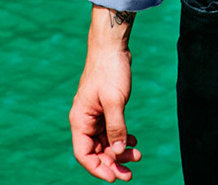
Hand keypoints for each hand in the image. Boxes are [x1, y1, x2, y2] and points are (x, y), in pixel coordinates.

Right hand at [70, 49, 140, 181]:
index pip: (84, 154)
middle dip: (112, 162)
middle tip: (131, 173)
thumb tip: (117, 151)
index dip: (98, 168)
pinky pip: (111, 129)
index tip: (114, 177)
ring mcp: (95, 114)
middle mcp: (85, 119)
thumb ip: (116, 126)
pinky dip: (122, 136)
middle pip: (96, 150)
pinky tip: (134, 141)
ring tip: (138, 155)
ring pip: (105, 141)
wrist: (112, 46)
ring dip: (120, 150)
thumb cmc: (110, 70)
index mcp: (80, 120)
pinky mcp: (105, 107)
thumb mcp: (114, 100)